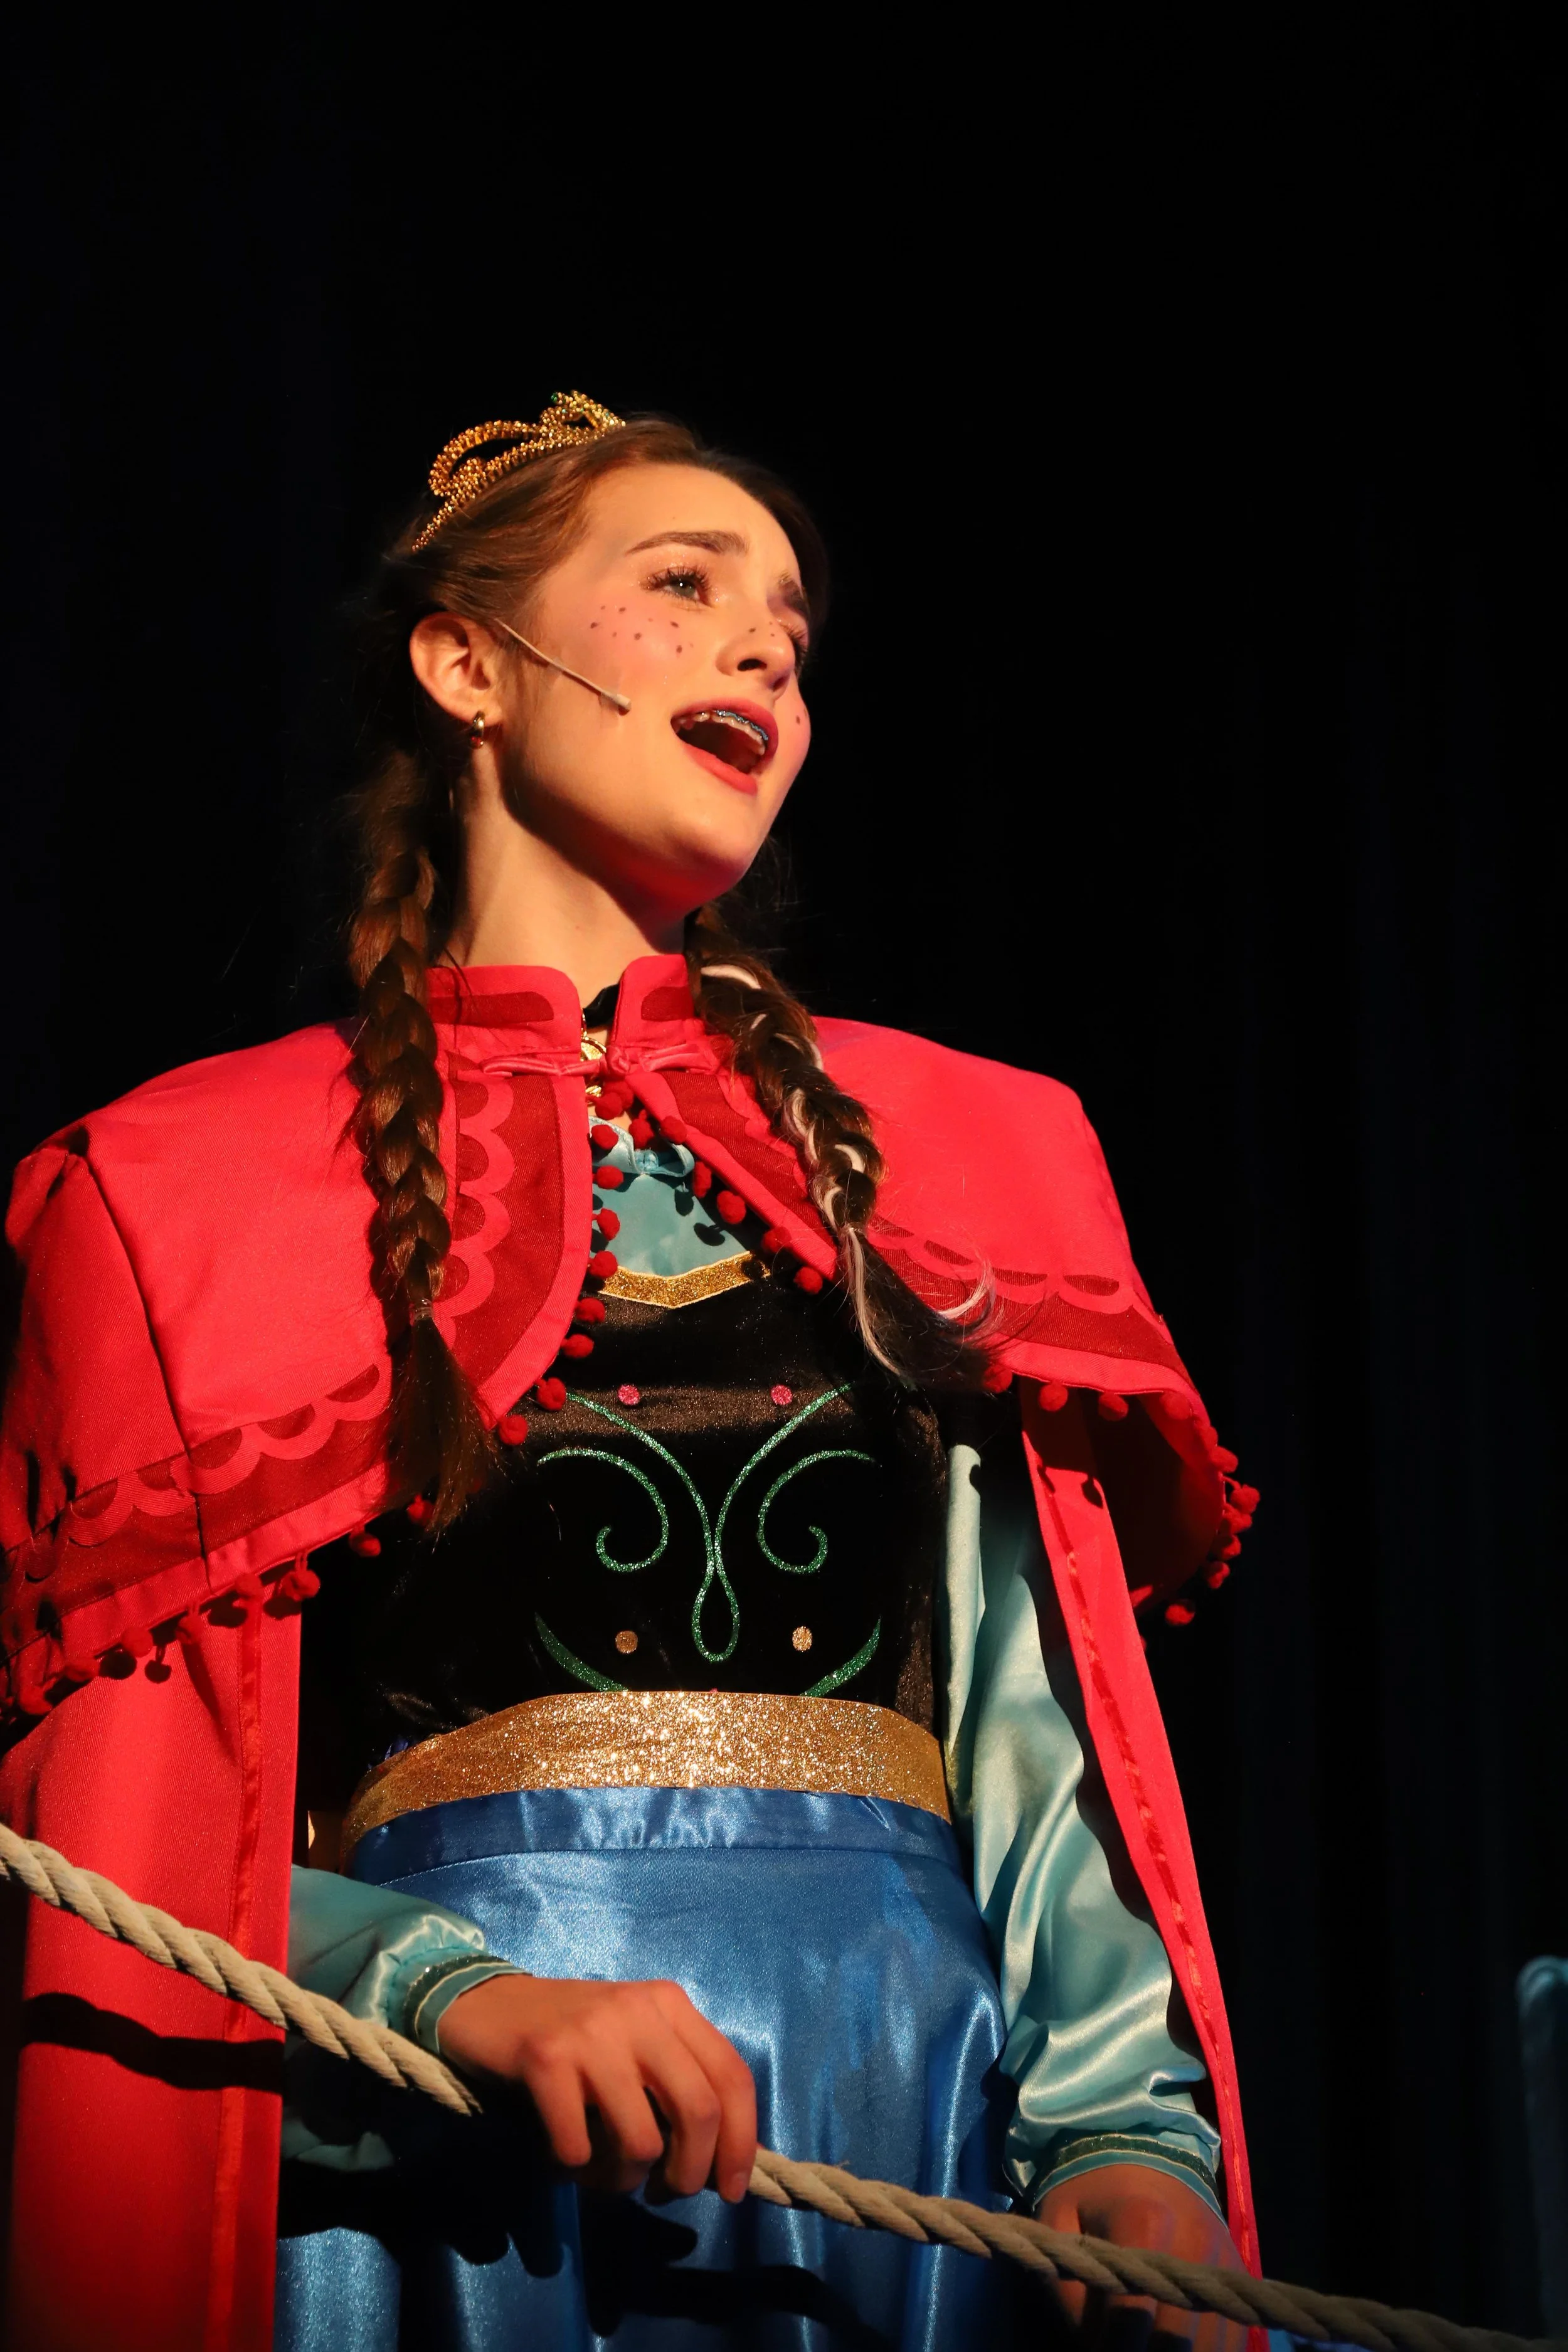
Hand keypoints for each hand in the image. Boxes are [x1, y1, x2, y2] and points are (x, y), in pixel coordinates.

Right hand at [437, 1973, 757, 2203]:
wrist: (486, 2005)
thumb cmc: (572, 2035)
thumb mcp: (637, 2042)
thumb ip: (678, 2082)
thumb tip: (719, 2161)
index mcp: (670, 2004)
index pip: (732, 2076)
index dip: (742, 2143)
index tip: (731, 2191)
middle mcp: (639, 2011)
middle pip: (699, 2111)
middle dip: (689, 2174)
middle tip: (663, 2193)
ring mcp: (591, 2033)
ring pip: (641, 2139)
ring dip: (625, 2180)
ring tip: (602, 2174)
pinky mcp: (544, 2057)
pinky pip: (578, 2146)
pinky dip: (575, 2171)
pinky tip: (563, 2157)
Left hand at [1035, 2163, 1246, 2351]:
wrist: (1143, 2154)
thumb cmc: (1092, 2193)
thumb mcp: (1060, 2225)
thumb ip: (1070, 2287)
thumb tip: (1093, 2347)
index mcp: (1145, 2224)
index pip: (1131, 2313)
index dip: (1113, 2347)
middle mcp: (1194, 2245)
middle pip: (1176, 2337)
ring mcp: (1223, 2261)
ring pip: (1212, 2343)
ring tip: (1148, 2349)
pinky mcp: (1239, 2273)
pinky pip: (1235, 2333)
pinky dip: (1211, 2350)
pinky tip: (1185, 2350)